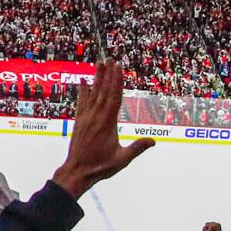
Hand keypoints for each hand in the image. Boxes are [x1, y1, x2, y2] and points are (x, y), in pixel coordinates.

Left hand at [53, 60, 153, 198]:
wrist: (77, 171)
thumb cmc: (100, 166)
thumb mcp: (122, 159)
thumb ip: (137, 148)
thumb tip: (153, 142)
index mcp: (107, 123)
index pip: (114, 98)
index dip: (117, 82)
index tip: (119, 68)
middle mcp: (96, 116)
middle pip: (103, 91)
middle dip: (108, 74)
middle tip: (110, 59)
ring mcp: (86, 117)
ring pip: (92, 94)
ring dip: (96, 78)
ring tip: (99, 63)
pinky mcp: (79, 121)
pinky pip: (81, 102)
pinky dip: (82, 91)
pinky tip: (83, 81)